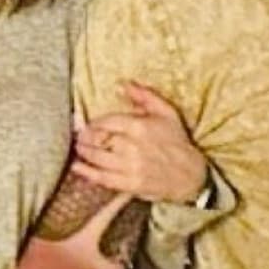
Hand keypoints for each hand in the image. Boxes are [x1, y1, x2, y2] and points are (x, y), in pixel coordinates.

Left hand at [72, 83, 206, 204]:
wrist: (190, 175)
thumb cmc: (177, 142)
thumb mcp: (167, 112)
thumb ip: (144, 96)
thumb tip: (123, 84)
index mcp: (140, 127)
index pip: (107, 122)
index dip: (94, 123)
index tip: (88, 125)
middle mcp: (133, 147)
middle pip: (99, 140)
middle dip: (85, 138)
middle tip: (79, 136)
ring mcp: (131, 167)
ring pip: (98, 158)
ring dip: (84, 153)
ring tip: (79, 149)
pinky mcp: (130, 184)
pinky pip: (103, 178)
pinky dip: (87, 173)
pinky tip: (78, 168)